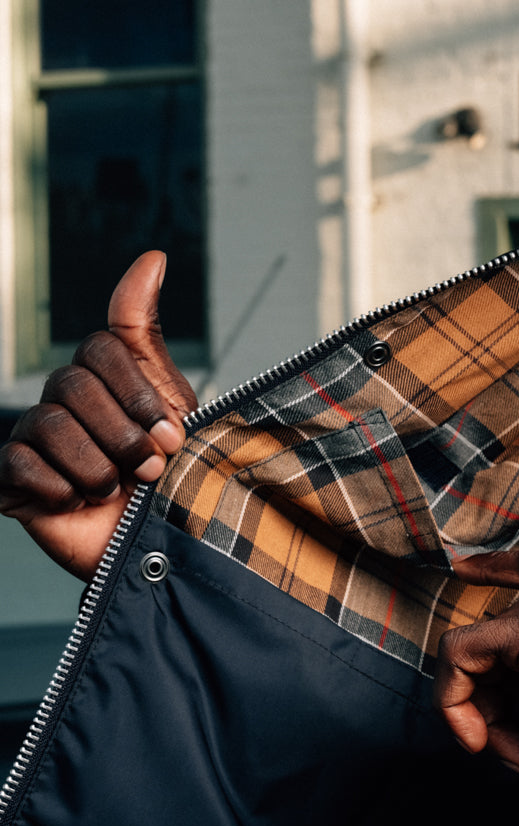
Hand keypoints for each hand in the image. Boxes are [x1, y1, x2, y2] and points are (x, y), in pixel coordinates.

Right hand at [0, 252, 196, 579]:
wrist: (162, 548)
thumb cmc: (173, 476)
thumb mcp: (174, 401)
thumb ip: (146, 331)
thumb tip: (152, 256)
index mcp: (103, 377)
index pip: (104, 349)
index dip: (140, 395)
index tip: (174, 434)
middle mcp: (64, 399)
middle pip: (73, 385)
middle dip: (125, 437)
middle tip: (151, 471)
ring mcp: (34, 436)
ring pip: (50, 425)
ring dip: (98, 469)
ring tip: (118, 491)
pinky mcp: (14, 477)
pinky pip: (22, 464)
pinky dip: (62, 490)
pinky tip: (79, 504)